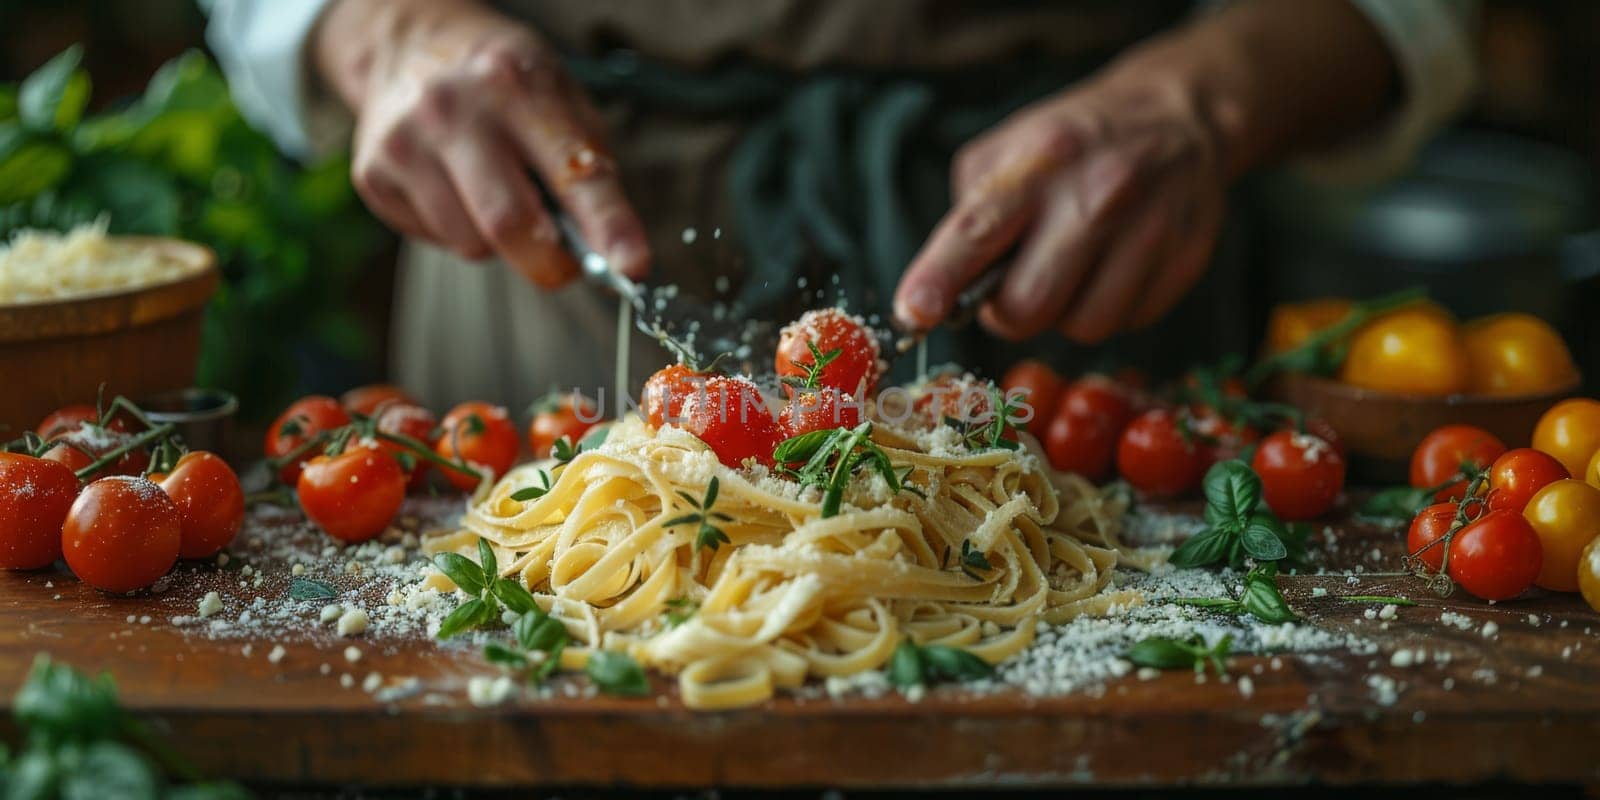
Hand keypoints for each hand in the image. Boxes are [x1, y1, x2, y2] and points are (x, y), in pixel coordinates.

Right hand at [314, 0, 648, 286]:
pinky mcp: (373, 175)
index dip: (609, 226)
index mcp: (518, 85)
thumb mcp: (560, 97)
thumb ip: (590, 168)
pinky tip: (455, 189)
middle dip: (549, 262)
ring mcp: (406, 143)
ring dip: (499, 243)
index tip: (632, 266)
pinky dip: (460, 232)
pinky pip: (437, 240)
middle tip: (565, 264)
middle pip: (510, 224)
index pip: (573, 170)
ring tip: (496, 195)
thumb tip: (613, 254)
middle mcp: (454, 110)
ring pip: (472, 244)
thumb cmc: (504, 84)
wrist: (410, 46)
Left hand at [894, 76, 1223, 342]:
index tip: (914, 312)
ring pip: (1082, 325)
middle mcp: (1097, 193)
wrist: (1182, 117)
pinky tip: (1113, 267)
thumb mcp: (1009, 149)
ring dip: (1063, 313)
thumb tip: (945, 286)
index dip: (940, 278)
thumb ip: (972, 214)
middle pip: (1029, 305)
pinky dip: (1109, 307)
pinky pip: (1127, 322)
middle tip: (1014, 287)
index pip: (978, 230)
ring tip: (1071, 270)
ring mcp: (1148, 228)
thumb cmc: (1076, 143)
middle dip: (1010, 312)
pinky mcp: (1184, 260)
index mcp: (1039, 162)